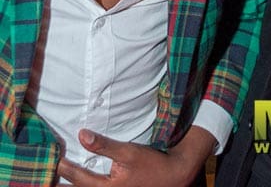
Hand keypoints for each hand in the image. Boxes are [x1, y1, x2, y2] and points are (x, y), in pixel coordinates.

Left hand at [57, 126, 215, 185]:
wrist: (174, 176)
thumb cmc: (151, 164)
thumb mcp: (128, 151)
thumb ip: (104, 145)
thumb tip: (82, 135)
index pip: (78, 177)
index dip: (63, 168)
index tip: (52, 157)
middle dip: (63, 182)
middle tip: (48, 174)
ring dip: (74, 184)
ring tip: (59, 178)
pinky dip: (87, 185)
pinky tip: (84, 180)